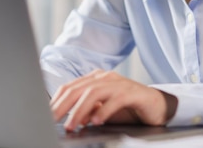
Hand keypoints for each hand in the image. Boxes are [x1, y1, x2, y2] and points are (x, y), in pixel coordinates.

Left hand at [50, 69, 176, 130]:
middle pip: (77, 89)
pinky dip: (103, 110)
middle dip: (62, 106)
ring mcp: (118, 83)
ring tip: (72, 125)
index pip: (69, 87)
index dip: (56, 102)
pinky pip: (114, 99)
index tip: (46, 116)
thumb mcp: (102, 110)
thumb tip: (70, 119)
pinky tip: (96, 121)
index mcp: (94, 79)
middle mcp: (104, 77)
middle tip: (53, 121)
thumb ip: (87, 111)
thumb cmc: (127, 108)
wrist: (155, 106)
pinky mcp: (132, 92)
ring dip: (79, 110)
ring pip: (93, 92)